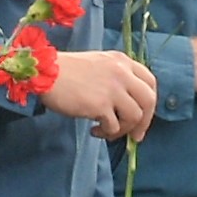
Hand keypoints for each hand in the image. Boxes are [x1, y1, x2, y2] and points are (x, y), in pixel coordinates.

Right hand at [43, 49, 157, 140]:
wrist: (45, 72)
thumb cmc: (66, 70)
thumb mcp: (98, 63)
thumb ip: (115, 76)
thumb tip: (126, 104)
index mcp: (123, 61)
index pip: (151, 81)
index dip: (149, 102)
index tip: (142, 115)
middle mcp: (122, 73)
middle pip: (149, 100)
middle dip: (145, 121)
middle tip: (135, 136)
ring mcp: (113, 89)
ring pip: (135, 116)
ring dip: (123, 130)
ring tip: (107, 132)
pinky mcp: (100, 105)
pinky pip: (114, 126)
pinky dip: (107, 133)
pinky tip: (94, 131)